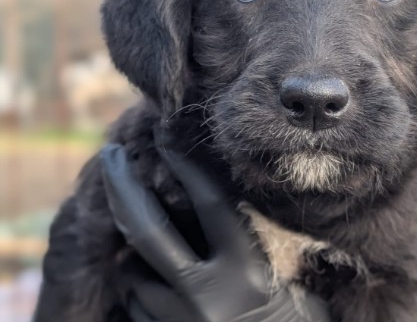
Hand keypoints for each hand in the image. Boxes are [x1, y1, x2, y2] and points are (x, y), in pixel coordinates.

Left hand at [100, 144, 329, 321]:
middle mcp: (210, 295)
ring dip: (135, 255)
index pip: (209, 203)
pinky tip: (159, 287)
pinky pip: (135, 303)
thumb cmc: (282, 309)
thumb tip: (186, 197)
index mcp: (246, 267)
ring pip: (133, 272)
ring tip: (153, 251)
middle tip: (109, 154)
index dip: (185, 165)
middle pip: (149, 230)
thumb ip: (232, 235)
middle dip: (122, 186)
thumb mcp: (264, 266)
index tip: (166, 136)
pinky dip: (140, 287)